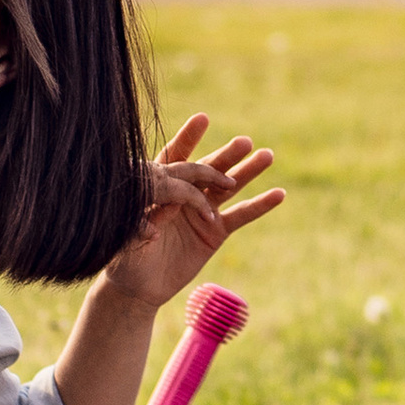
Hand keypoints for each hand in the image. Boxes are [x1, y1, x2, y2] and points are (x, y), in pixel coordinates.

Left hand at [99, 113, 284, 312]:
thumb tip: (172, 202)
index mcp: (160, 186)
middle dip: (226, 155)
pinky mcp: (216, 231)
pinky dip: (260, 205)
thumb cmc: (125, 255)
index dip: (188, 139)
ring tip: (266, 155)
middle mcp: (183, 194)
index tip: (202, 119)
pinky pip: (241, 215)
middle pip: (207, 169)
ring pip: (228, 187)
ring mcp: (202, 211)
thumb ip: (149, 218)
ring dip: (247, 171)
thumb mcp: (130, 234)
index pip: (174, 158)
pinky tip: (279, 194)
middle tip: (244, 142)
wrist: (137, 286)